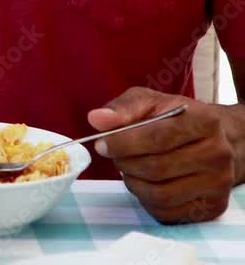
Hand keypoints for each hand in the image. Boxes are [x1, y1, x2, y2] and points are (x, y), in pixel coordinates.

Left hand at [88, 87, 235, 223]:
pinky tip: (147, 183)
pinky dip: (146, 199)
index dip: (123, 143)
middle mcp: (217, 153)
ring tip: (131, 168)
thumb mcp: (149, 103)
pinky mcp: (211, 207)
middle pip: (156, 168)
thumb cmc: (174, 119)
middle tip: (116, 156)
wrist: (210, 141)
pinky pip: (165, 212)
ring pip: (159, 194)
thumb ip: (122, 109)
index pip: (158, 137)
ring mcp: (217, 183)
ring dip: (133, 182)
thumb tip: (97, 119)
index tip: (102, 145)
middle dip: (125, 163)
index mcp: (204, 121)